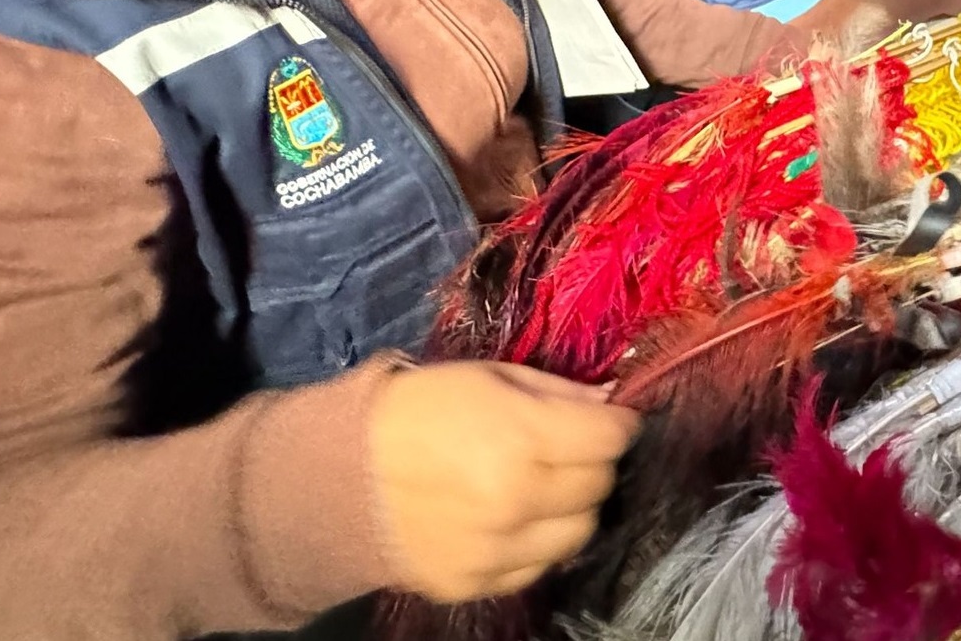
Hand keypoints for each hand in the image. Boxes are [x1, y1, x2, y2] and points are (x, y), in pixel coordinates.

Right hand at [368, 361, 639, 601]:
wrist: (344, 473)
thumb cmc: (420, 410)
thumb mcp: (489, 376)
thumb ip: (556, 390)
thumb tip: (609, 402)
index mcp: (523, 438)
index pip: (610, 438)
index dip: (617, 423)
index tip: (608, 419)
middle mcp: (518, 499)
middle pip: (599, 486)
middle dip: (594, 462)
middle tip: (570, 449)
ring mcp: (498, 549)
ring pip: (579, 533)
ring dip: (572, 507)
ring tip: (545, 487)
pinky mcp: (477, 583)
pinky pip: (538, 567)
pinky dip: (537, 543)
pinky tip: (514, 519)